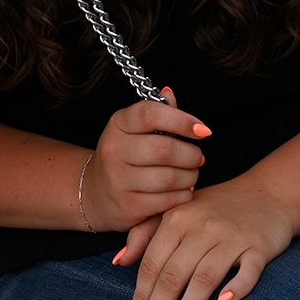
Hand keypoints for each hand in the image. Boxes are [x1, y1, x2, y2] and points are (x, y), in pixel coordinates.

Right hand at [80, 88, 206, 232]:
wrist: (96, 193)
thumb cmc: (124, 156)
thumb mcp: (133, 130)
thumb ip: (156, 113)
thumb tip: (169, 94)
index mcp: (118, 124)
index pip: (151, 114)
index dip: (182, 120)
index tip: (203, 130)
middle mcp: (114, 150)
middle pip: (165, 149)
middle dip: (191, 154)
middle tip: (197, 157)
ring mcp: (118, 179)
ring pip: (170, 177)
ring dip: (190, 176)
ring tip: (191, 174)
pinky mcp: (127, 205)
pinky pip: (168, 200)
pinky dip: (183, 195)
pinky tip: (182, 190)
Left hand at [123, 179, 296, 299]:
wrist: (269, 193)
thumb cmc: (216, 207)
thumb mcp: (177, 211)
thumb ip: (145, 233)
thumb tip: (119, 261)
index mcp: (178, 218)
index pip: (153, 263)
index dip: (141, 295)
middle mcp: (203, 226)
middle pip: (174, 274)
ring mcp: (232, 237)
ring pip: (205, 277)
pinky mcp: (259, 246)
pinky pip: (248, 271)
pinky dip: (237, 287)